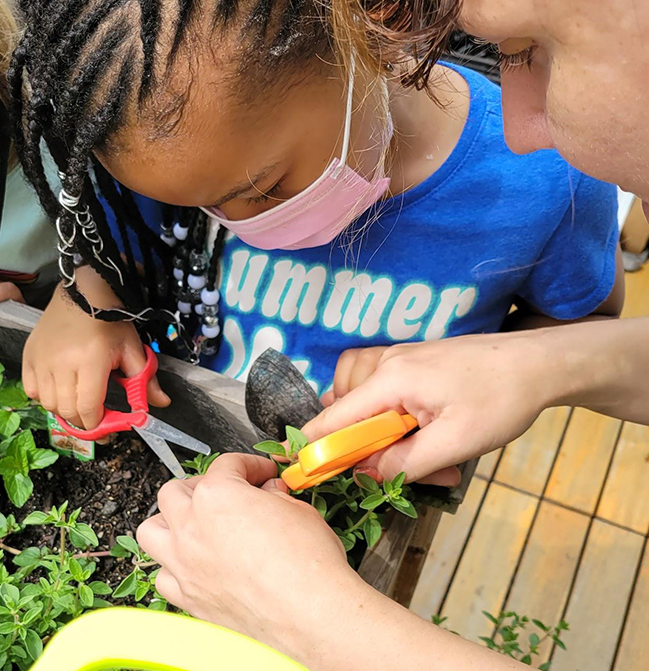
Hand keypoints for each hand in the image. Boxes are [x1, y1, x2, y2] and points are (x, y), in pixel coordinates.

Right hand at [22, 285, 169, 428]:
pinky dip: (44, 397)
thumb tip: (161, 404)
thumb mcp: (131, 348)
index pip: (89, 408)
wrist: (83, 292)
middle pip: (67, 410)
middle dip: (83, 421)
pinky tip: (59, 389)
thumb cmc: (109, 320)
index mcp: (90, 361)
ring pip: (48, 404)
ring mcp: (41, 360)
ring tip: (78, 401)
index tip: (107, 426)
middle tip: (95, 416)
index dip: (98, 424)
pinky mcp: (29, 356)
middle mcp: (61, 363)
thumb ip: (143, 380)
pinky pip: (31, 390)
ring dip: (64, 410)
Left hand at [136, 454, 354, 667]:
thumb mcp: (298, 511)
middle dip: (201, 487)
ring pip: (152, 531)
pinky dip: (173, 567)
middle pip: (175, 492)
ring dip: (169, 522)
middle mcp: (192, 527)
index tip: (260, 474)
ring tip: (192, 524)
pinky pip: (163, 576)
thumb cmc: (308, 568)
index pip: (225, 465)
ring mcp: (184, 564)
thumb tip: (269, 494)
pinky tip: (195, 566)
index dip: (249, 466)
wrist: (312, 617)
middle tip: (226, 492)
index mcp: (218, 496)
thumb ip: (274, 497)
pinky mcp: (188, 598)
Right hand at [304, 331, 555, 485]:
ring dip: (389, 438)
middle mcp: (385, 364)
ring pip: (368, 408)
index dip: (313, 449)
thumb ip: (405, 463)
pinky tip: (430, 433)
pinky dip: (401, 422)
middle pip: (350, 416)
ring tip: (430, 455)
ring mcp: (397, 360)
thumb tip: (364, 475)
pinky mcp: (411, 364)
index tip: (296, 474)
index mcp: (390, 379)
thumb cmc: (501, 400)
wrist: (539, 363)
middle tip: (417, 472)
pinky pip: (386, 397)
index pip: (332, 418)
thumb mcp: (456, 443)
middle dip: (372, 451)